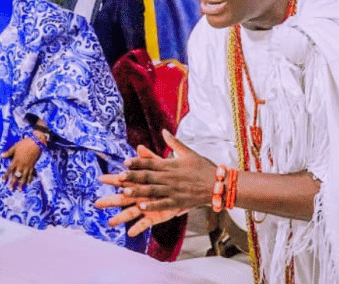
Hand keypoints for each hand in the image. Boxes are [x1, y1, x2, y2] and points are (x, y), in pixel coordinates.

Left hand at [0, 137, 41, 189]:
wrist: (35, 143)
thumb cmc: (24, 144)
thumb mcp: (14, 147)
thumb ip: (8, 152)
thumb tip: (1, 155)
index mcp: (16, 160)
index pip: (9, 170)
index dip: (6, 176)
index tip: (3, 181)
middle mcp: (21, 165)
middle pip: (16, 175)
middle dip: (13, 182)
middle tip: (11, 189)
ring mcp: (27, 166)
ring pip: (24, 177)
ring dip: (21, 184)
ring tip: (20, 190)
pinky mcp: (32, 165)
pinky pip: (30, 174)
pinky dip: (29, 179)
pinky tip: (28, 183)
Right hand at [95, 143, 186, 235]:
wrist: (183, 190)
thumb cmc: (169, 178)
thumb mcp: (160, 166)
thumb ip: (150, 158)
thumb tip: (140, 147)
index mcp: (138, 184)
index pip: (122, 181)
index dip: (112, 180)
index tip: (100, 178)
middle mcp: (139, 196)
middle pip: (122, 199)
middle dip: (110, 201)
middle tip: (97, 203)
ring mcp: (145, 207)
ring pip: (130, 213)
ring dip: (120, 218)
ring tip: (110, 222)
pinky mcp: (154, 216)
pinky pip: (145, 223)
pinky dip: (138, 228)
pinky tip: (130, 233)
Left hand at [97, 131, 216, 228]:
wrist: (219, 183)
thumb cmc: (203, 167)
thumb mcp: (188, 152)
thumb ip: (174, 142)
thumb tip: (164, 130)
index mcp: (171, 164)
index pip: (151, 162)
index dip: (137, 162)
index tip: (125, 162)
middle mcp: (170, 177)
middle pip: (148, 176)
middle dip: (133, 177)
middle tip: (119, 177)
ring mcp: (174, 190)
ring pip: (153, 190)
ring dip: (138, 191)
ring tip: (125, 192)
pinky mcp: (178, 202)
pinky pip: (163, 204)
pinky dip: (152, 205)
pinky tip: (141, 206)